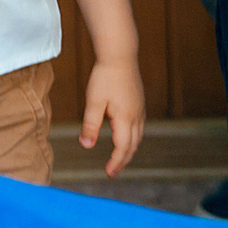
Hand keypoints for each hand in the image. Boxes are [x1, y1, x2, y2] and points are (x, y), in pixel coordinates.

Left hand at [80, 56, 145, 177]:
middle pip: (133, 146)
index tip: (109, 173)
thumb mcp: (93, 101)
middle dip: (123, 160)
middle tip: (112, 170)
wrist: (120, 55)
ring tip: (119, 158)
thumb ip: (90, 125)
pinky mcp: (139, 102)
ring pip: (138, 137)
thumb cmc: (105, 76)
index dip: (116, 163)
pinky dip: (132, 138)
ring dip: (129, 149)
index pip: (122, 148)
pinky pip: (139, 127)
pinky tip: (124, 136)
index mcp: (125, 118)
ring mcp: (140, 109)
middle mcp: (136, 116)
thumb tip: (86, 145)